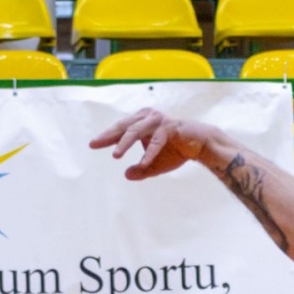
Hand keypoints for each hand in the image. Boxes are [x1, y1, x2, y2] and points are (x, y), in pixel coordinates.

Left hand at [89, 107, 219, 180]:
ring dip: (125, 143)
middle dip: (109, 135)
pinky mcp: (171, 127)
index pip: (121, 129)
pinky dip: (149, 152)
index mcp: (142, 122)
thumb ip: (141, 170)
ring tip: (116, 155)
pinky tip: (143, 163)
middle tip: (95, 143)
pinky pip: (156, 141)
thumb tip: (126, 175)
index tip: (92, 144)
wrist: (201, 145)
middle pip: (124, 127)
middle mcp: (148, 118)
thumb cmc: (177, 150)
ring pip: (137, 131)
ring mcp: (159, 121)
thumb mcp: (155, 164)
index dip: (107, 137)